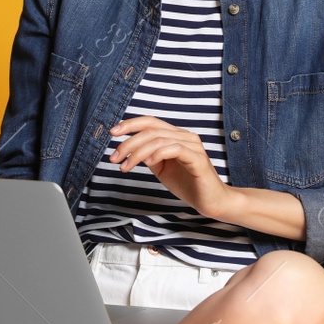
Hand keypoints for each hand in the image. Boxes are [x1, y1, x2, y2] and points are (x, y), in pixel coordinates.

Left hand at [108, 116, 237, 220]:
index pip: (151, 122)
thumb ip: (149, 156)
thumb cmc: (188, 184)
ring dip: (137, 153)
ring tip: (125, 166)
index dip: (131, 124)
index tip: (113, 133)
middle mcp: (185, 136)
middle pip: (151, 130)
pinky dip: (158, 154)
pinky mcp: (198, 159)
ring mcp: (193, 146)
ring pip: (160, 140)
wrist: (211, 201)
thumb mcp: (162, 168)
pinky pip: (175, 149)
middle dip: (128, 143)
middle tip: (114, 158)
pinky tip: (148, 163)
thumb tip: (131, 150)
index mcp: (176, 136)